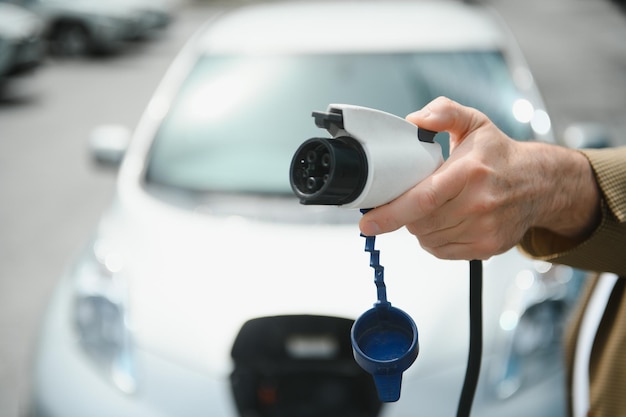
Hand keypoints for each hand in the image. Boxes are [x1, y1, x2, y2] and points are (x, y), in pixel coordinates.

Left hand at [359, 97, 600, 259]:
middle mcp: (480, 203)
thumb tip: (414, 120)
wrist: (539, 183)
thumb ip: (443, 111)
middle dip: (405, 215)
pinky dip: (433, 240)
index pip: (422, 199)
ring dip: (419, 227)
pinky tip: (443, 221)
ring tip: (432, 207)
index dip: (391, 213)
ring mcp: (485, 228)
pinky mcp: (487, 247)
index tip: (368, 222)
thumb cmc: (500, 155)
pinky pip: (442, 251)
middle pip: (421, 222)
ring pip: (428, 239)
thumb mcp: (473, 122)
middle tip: (410, 199)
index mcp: (470, 171)